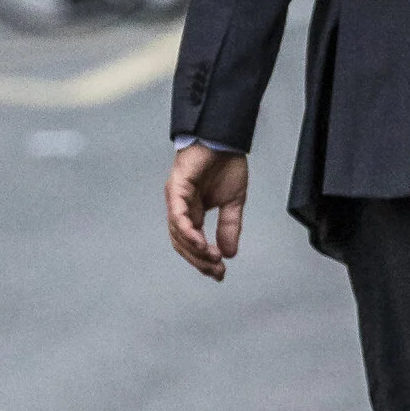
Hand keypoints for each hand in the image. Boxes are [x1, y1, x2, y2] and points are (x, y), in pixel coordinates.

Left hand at [167, 143, 248, 279]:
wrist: (224, 137)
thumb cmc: (225, 163)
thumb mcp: (233, 201)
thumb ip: (229, 226)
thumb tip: (229, 253)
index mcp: (192, 212)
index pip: (193, 243)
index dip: (204, 261)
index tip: (220, 273)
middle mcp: (180, 208)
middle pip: (183, 244)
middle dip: (199, 261)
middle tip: (217, 272)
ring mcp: (176, 199)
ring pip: (178, 233)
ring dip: (194, 250)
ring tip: (212, 260)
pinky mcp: (176, 188)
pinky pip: (177, 216)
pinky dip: (187, 232)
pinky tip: (200, 244)